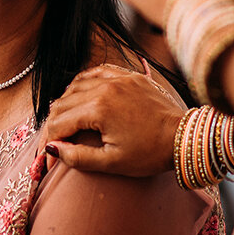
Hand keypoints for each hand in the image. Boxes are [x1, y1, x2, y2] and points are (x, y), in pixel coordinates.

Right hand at [42, 65, 183, 176]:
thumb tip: (53, 149)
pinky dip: (84, 83)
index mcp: (98, 110)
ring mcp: (118, 78)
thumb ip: (78, 157)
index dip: (50, 142)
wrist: (184, 137)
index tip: (48, 158)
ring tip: (66, 123)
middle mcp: (104, 88)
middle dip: (55, 125)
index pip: (59, 123)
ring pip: (76, 86)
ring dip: (66, 104)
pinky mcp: (129, 76)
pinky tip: (82, 94)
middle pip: (62, 103)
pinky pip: (97, 72)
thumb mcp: (113, 162)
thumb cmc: (150, 153)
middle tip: (55, 142)